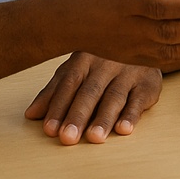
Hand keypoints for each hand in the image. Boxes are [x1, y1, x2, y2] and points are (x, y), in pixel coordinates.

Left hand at [24, 52, 161, 145]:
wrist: (143, 41)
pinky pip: (140, 99)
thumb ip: (55, 90)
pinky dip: (132, 114)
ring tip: (94, 138)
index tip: (49, 129)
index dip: (59, 106)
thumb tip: (31, 114)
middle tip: (68, 138)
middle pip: (90, 91)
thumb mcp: (77, 69)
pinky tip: (124, 129)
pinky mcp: (148, 81)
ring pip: (114, 96)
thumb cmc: (103, 60)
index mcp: (84, 58)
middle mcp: (107, 62)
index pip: (69, 84)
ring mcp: (129, 71)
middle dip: (78, 115)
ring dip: (104, 118)